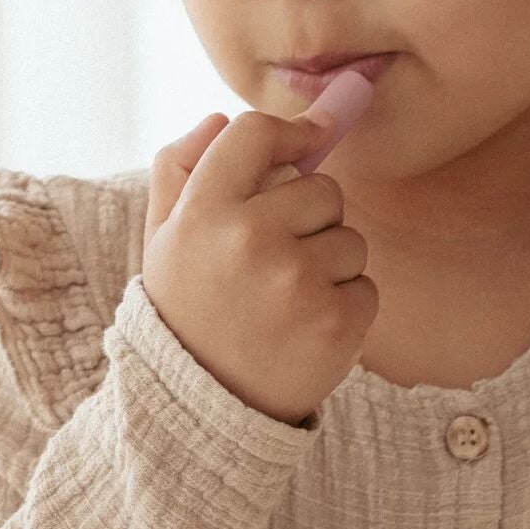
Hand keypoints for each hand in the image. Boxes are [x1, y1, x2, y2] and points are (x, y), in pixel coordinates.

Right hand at [139, 108, 378, 426]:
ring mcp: (296, 280)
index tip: (308, 144)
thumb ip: (179, 171)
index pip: (256, 132)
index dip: (291, 134)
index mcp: (203, 210)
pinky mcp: (336, 320)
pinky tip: (305, 331)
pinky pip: (366, 286)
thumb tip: (218, 119)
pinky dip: (345, 308)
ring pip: (350, 238)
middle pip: (323, 188)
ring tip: (286, 303)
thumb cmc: (188, 313)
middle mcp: (249, 237)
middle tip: (274, 264)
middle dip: (310, 219)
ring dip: (331, 267)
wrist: (202, 409)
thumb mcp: (163, 240)